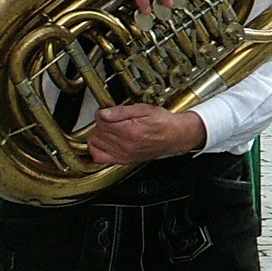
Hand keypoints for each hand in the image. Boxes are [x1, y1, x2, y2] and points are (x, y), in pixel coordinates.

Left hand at [86, 103, 206, 164]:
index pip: (101, 120)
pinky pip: (98, 157)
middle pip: (97, 131)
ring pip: (95, 143)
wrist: (176, 136)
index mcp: (130, 130)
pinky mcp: (123, 160)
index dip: (103, 113)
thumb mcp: (145, 109)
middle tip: (111, 118)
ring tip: (108, 129)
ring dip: (98, 134)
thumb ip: (122, 111)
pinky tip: (103, 142)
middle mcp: (125, 144)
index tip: (109, 111)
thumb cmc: (164, 123)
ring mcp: (123, 154)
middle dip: (101, 123)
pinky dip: (96, 149)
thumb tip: (103, 113)